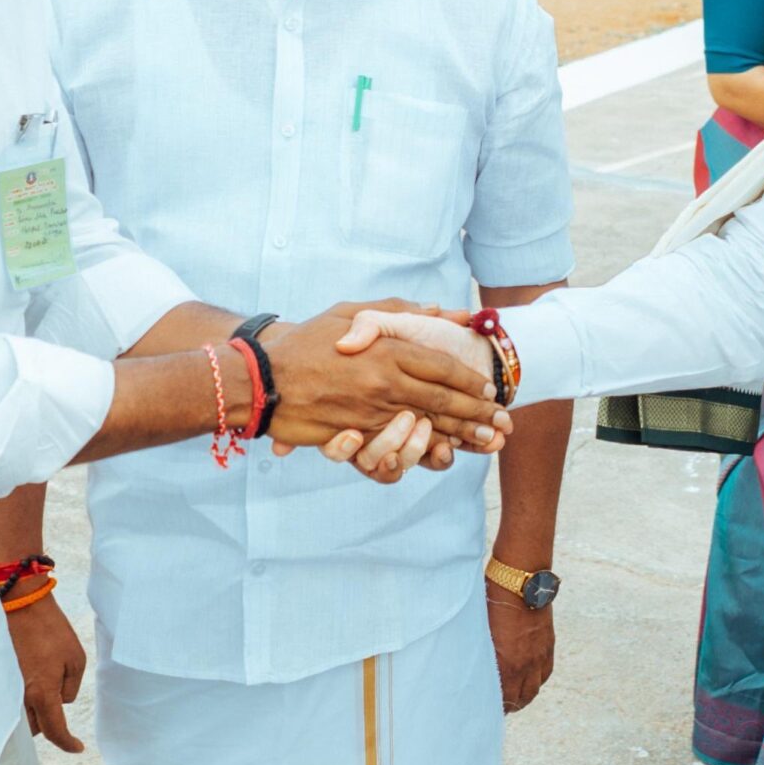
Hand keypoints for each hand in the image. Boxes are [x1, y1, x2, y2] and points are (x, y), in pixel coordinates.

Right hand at [4, 591, 85, 752]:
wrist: (19, 604)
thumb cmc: (50, 629)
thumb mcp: (75, 659)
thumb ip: (69, 688)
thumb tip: (60, 701)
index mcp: (42, 693)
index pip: (54, 731)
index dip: (67, 743)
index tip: (77, 747)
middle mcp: (19, 696)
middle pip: (33, 729)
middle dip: (47, 728)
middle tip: (60, 717)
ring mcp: (5, 688)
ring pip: (18, 717)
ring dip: (31, 715)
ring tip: (43, 699)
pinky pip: (7, 701)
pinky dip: (18, 702)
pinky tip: (28, 689)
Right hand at [259, 311, 507, 463]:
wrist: (261, 378)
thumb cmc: (305, 342)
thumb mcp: (350, 313)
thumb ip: (395, 313)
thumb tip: (437, 311)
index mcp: (387, 350)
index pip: (440, 365)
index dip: (469, 378)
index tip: (488, 387)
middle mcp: (385, 382)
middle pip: (443, 399)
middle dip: (477, 411)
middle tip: (502, 420)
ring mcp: (372, 412)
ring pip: (428, 425)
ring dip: (462, 435)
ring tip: (489, 441)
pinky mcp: (357, 435)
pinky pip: (401, 446)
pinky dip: (427, 451)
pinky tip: (446, 454)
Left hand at [486, 584, 553, 711]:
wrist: (520, 582)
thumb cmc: (492, 602)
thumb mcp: (480, 631)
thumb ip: (479, 654)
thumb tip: (470, 668)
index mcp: (504, 663)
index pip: (501, 698)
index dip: (494, 706)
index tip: (485, 708)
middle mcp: (524, 664)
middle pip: (519, 699)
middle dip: (508, 705)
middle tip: (498, 705)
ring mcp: (538, 656)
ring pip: (533, 689)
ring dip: (523, 696)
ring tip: (513, 697)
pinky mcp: (548, 646)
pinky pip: (545, 674)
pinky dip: (536, 681)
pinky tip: (528, 680)